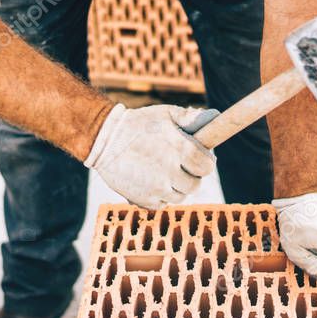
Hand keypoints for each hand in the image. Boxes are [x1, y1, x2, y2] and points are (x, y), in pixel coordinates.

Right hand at [84, 103, 216, 208]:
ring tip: (165, 173)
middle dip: (191, 176)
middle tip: (181, 166)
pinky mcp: (144, 200)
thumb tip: (212, 118)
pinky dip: (161, 196)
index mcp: (179, 149)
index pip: (207, 167)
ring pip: (180, 197)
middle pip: (195, 185)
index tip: (199, 159)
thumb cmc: (137, 124)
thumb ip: (190, 117)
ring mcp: (157, 188)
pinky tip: (152, 181)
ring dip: (177, 187)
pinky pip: (163, 204)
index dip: (205, 163)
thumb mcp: (164, 113)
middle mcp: (170, 172)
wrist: (103, 141)